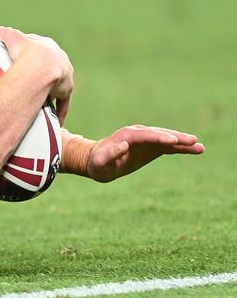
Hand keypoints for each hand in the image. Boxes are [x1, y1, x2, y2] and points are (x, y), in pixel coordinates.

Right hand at [0, 26, 73, 122]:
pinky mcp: (65, 90)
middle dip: (41, 75)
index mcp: (48, 45)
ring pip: (56, 86)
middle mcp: (60, 59)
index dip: (30, 57)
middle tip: (28, 84)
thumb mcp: (11, 37)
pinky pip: (62, 103)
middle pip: (49, 68)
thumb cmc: (24, 50)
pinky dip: (57, 111)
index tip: (23, 64)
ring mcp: (64, 75)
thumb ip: (5, 33)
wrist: (39, 65)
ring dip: (49, 92)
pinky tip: (53, 120)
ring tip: (37, 101)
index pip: (39, 51)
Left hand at [86, 125, 203, 182]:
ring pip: (167, 139)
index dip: (160, 137)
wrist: (97, 161)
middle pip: (160, 134)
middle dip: (176, 137)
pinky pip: (168, 147)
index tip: (173, 140)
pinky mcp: (151, 147)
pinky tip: (195, 150)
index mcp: (126, 136)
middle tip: (193, 141)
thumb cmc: (98, 163)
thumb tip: (124, 145)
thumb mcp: (101, 162)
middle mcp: (138, 134)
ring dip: (183, 142)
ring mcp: (146, 140)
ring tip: (200, 147)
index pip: (146, 135)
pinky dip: (181, 148)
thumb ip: (110, 154)